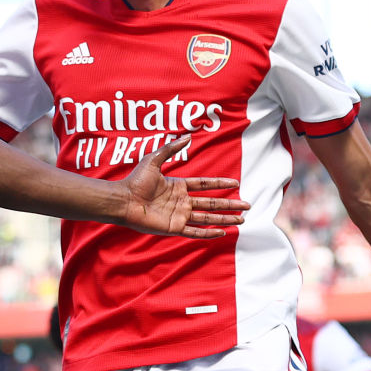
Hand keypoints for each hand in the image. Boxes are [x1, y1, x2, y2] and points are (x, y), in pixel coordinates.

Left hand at [117, 137, 247, 238]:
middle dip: (229, 205)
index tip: (236, 183)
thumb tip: (187, 136)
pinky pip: (195, 231)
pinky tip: (222, 233)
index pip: (205, 185)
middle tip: (247, 206)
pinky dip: (209, 233)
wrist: (123, 200)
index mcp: (178, 186)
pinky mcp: (174, 228)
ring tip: (242, 220)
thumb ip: (171, 148)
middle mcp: (181, 202)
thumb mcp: (153, 159)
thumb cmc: (135, 181)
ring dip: (224, 219)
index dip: (220, 183)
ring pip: (207, 218)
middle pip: (211, 203)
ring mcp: (179, 215)